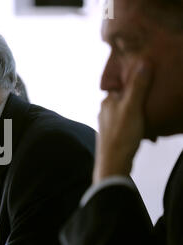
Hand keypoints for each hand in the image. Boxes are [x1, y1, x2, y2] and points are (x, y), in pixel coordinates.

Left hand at [93, 60, 151, 183]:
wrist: (113, 164)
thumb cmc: (122, 136)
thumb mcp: (132, 108)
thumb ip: (138, 86)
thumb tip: (144, 63)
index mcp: (108, 101)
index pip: (122, 84)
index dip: (135, 79)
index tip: (150, 75)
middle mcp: (105, 111)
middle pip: (125, 97)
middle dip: (138, 95)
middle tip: (155, 93)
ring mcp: (108, 124)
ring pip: (126, 111)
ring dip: (138, 110)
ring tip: (152, 110)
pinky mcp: (114, 135)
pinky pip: (127, 124)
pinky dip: (136, 123)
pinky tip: (145, 128)